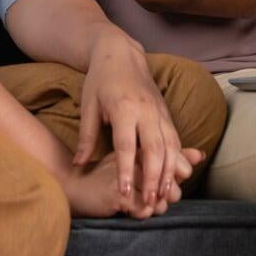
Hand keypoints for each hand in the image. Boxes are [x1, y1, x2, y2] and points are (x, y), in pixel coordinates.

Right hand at [57, 144, 204, 219]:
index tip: (163, 187)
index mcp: (145, 145)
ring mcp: (127, 174)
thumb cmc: (111, 172)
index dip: (174, 180)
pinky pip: (142, 208)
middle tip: (158, 200)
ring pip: (159, 195)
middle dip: (169, 195)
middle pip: (170, 180)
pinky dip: (142, 213)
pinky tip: (133, 210)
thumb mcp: (139, 160)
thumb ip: (171, 155)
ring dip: (156, 206)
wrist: (76, 184)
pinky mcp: (117, 192)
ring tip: (145, 206)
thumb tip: (201, 155)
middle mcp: (137, 156)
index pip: (177, 163)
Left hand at [75, 24, 193, 209]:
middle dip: (153, 178)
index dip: (125, 171)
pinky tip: (176, 176)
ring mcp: (160, 111)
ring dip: (169, 172)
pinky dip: (177, 159)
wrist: (121, 53)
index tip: (124, 192)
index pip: (126, 146)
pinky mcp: (166, 112)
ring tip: (165, 195)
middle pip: (154, 149)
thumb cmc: (100, 80)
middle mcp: (146, 111)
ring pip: (171, 146)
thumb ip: (86, 137)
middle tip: (150, 201)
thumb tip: (78, 164)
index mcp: (124, 109)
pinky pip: (176, 139)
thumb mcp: (88, 106)